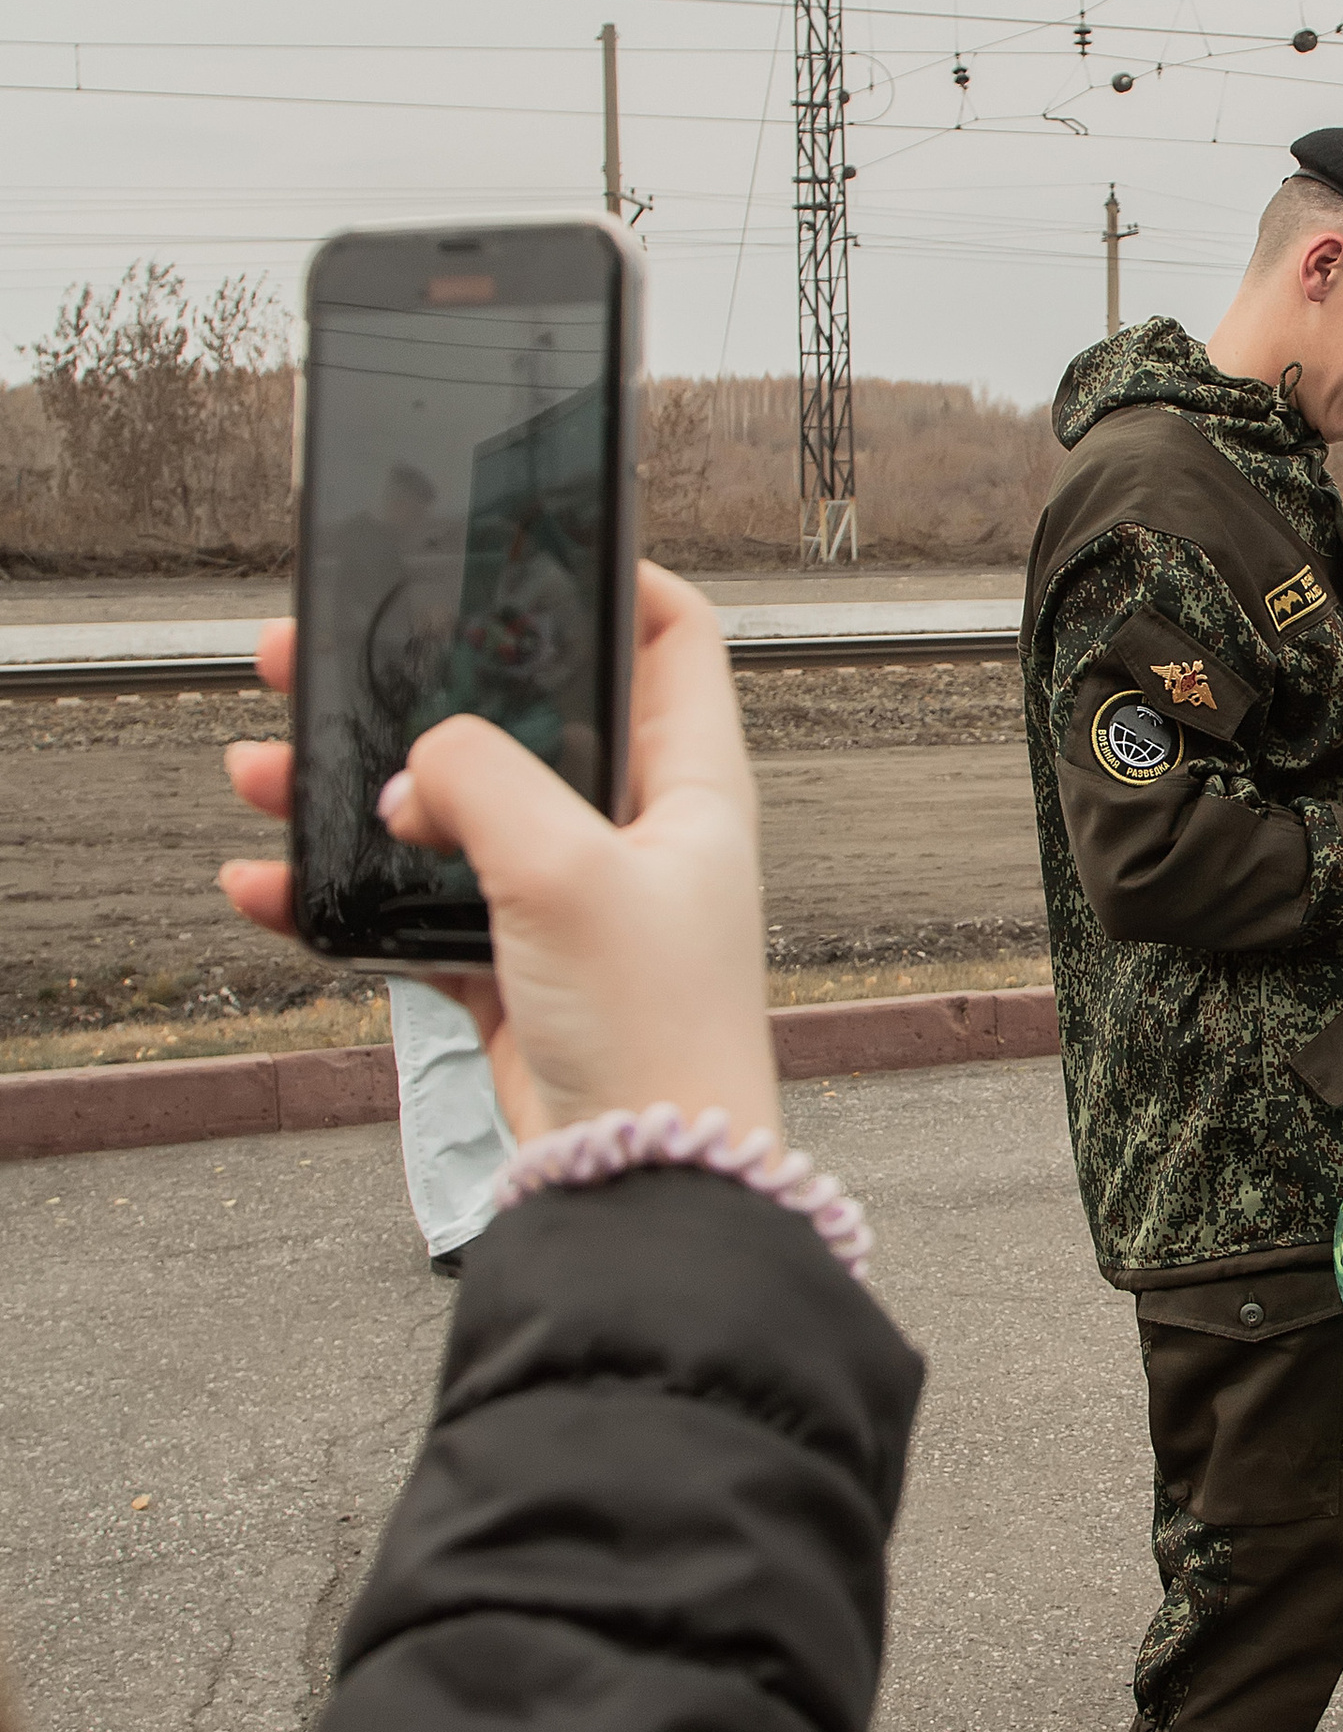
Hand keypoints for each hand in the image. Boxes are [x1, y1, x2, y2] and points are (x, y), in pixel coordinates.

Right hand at [221, 562, 779, 1144]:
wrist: (641, 1182)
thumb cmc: (654, 1028)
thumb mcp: (568, 872)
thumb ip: (485, 785)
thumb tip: (416, 767)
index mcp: (688, 784)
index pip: (669, 638)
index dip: (607, 579)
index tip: (516, 549)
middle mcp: (635, 831)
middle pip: (522, 718)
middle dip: (418, 684)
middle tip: (320, 657)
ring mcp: (572, 899)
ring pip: (451, 810)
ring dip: (355, 787)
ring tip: (264, 770)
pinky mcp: (516, 967)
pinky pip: (416, 908)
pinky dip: (345, 895)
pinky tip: (272, 886)